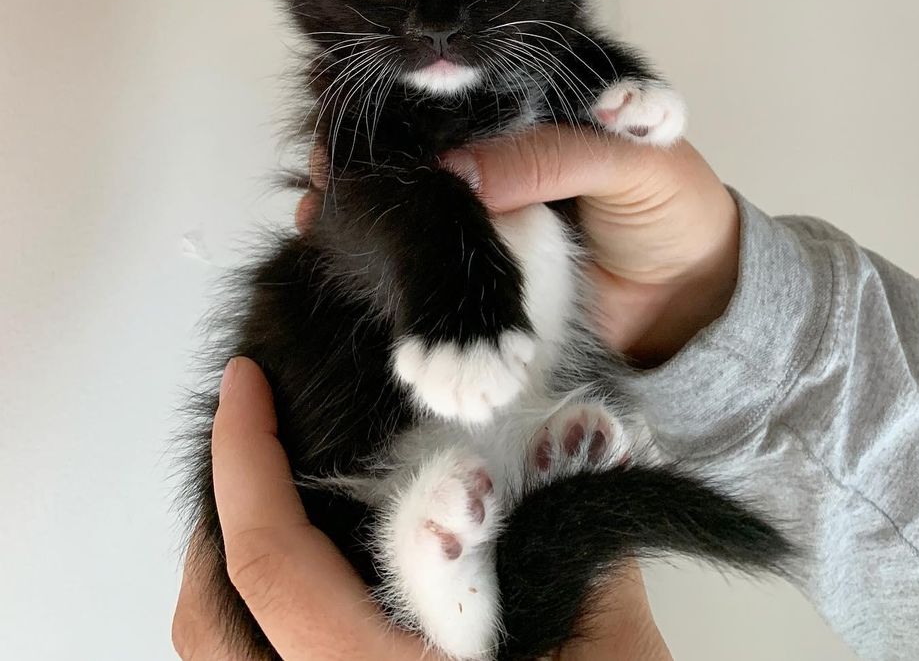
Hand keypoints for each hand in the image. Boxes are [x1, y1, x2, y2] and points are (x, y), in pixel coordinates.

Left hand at [172, 357, 670, 659]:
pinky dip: (263, 613)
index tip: (246, 386)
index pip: (270, 565)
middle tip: (249, 434)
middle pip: (208, 621)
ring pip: (224, 656)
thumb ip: (579, 532)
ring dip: (232, 566)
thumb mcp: (608, 649)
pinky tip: (319, 570)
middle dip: (215, 514)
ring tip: (272, 491)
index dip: (245, 461)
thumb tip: (570, 437)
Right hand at [299, 132, 737, 365]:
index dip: (414, 96)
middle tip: (326, 167)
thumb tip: (462, 172)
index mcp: (540, 107)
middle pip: (426, 138)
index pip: (467, 88)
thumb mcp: (633, 162)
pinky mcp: (490, 258)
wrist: (693, 300)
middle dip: (373, 147)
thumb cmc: (678, 209)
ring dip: (370, 197)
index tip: (361, 111)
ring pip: (421, 195)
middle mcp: (504, 150)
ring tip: (320, 204)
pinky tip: (345, 245)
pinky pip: (436, 250)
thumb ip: (558, 156)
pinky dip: (396, 253)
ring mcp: (491, 205)